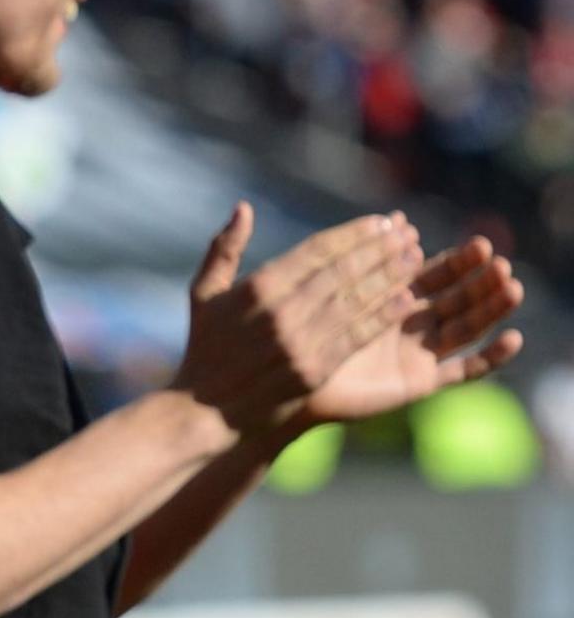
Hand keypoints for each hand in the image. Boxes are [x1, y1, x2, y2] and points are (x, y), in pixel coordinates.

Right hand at [173, 206, 424, 440]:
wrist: (208, 410)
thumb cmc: (206, 347)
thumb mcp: (204, 294)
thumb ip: (223, 249)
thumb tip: (244, 208)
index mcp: (256, 288)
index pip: (316, 251)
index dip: (354, 234)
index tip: (382, 222)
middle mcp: (280, 312)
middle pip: (342, 272)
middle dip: (379, 250)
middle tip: (409, 233)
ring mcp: (299, 342)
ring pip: (355, 300)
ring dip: (390, 277)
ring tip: (415, 259)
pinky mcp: (315, 370)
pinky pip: (357, 336)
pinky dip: (383, 316)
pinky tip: (406, 300)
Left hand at [294, 235, 527, 426]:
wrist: (283, 379)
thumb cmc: (296, 329)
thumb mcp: (326, 286)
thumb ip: (356, 251)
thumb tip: (393, 216)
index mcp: (391, 296)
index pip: (433, 273)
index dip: (457, 261)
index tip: (480, 244)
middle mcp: (411, 322)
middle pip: (457, 297)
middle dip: (480, 280)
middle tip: (499, 262)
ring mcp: (420, 352)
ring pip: (466, 327)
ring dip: (491, 309)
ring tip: (513, 288)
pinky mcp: (422, 382)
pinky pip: (464, 371)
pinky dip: (491, 358)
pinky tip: (513, 339)